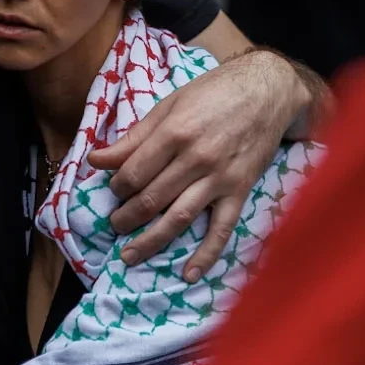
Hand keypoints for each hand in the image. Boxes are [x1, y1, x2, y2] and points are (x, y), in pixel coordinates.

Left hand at [89, 50, 309, 279]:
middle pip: (151, 199)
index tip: (114, 192)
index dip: (116, 188)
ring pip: (178, 218)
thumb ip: (133, 137)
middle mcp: (196, 158)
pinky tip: (188, 274)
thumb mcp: (169, 105)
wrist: (269, 89)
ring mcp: (219, 178)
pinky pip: (221, 229)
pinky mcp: (240, 191)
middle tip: (115, 226)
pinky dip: (206, 255)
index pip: (133, 173)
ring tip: (129, 255)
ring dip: (150, 241)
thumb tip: (95, 159)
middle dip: (126, 218)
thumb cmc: (215, 93)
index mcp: (174, 133)